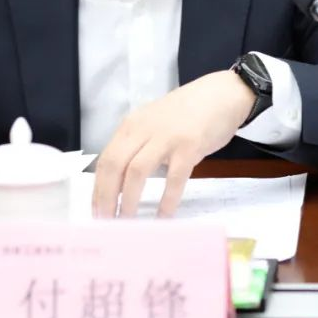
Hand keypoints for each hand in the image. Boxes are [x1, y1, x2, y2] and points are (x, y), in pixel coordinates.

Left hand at [93, 70, 253, 217]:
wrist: (221, 94)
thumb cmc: (187, 114)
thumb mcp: (153, 124)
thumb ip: (137, 147)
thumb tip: (119, 185)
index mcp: (131, 126)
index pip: (105, 160)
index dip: (97, 189)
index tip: (96, 213)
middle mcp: (143, 129)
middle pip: (114, 165)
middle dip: (106, 197)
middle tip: (106, 222)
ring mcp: (166, 137)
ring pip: (137, 171)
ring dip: (130, 200)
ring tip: (128, 222)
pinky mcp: (189, 145)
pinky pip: (174, 178)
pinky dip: (167, 200)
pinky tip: (164, 217)